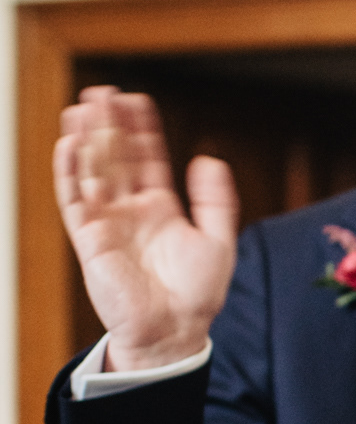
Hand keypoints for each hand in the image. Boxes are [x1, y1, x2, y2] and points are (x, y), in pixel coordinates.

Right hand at [54, 88, 238, 369]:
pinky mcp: (89, 239)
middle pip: (114, 157)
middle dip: (108, 124)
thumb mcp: (217, 241)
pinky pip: (74, 199)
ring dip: (86, 139)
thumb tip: (207, 159)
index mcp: (159, 208)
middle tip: (103, 91)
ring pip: (91, 171)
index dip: (141, 129)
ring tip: (83, 106)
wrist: (175, 332)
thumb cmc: (197, 295)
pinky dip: (70, 172)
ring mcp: (107, 223)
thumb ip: (214, 201)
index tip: (137, 99)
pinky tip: (70, 144)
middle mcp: (129, 211)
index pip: (145, 158)